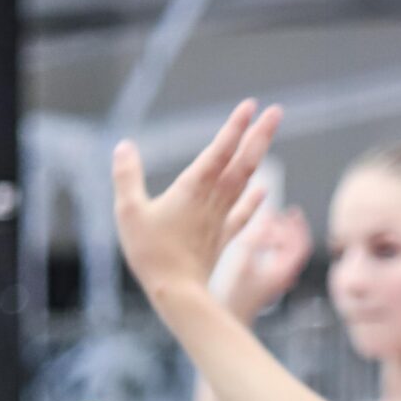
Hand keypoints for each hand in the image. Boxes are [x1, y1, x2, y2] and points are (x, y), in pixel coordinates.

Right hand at [112, 100, 283, 306]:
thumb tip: (123, 146)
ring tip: (267, 138)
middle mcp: (213, 200)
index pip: (219, 151)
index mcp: (193, 189)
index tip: (251, 105)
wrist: (178, 295)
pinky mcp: (221, 238)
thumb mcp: (129, 212)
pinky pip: (242, 214)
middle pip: (241, 162)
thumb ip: (126, 177)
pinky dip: (254, 200)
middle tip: (276, 111)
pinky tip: (262, 190)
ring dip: (258, 158)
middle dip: (259, 135)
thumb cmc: (152, 254)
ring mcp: (220, 219)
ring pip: (244, 182)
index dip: (235, 127)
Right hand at [223, 205, 310, 316]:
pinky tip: (260, 239)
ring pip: (287, 255)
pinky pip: (277, 261)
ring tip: (271, 222)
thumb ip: (256, 234)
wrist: (225, 317)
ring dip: (282, 237)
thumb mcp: (242, 255)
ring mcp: (276, 282)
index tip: (292, 212)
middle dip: (291, 229)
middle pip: (297, 249)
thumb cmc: (232, 292)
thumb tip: (268, 214)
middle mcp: (283, 277)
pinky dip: (273, 247)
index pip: (301, 245)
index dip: (299, 226)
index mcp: (283, 271)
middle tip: (284, 213)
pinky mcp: (267, 284)